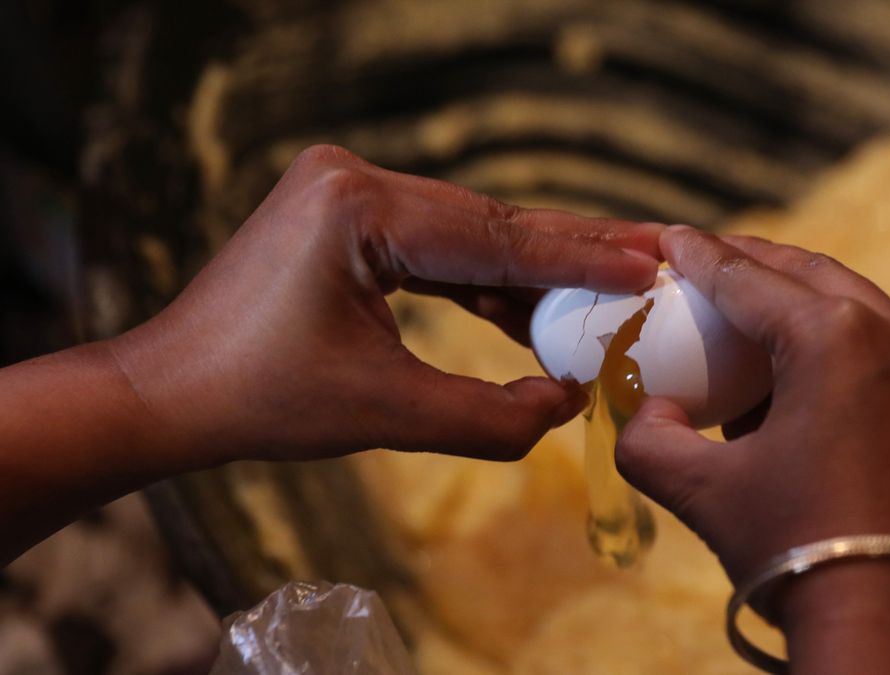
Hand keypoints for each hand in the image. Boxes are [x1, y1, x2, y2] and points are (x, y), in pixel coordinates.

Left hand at [109, 145, 663, 463]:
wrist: (171, 393)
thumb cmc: (261, 402)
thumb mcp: (385, 415)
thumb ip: (489, 416)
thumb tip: (570, 402)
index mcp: (357, 207)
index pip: (494, 235)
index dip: (580, 256)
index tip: (649, 264)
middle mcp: (353, 178)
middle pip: (491, 221)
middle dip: (572, 251)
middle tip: (653, 257)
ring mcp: (347, 189)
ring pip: (471, 231)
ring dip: (535, 266)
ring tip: (614, 284)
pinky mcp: (347, 213)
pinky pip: (438, 243)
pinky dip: (487, 277)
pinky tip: (538, 307)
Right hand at [616, 226, 889, 672]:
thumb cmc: (797, 551)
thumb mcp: (704, 492)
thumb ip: (650, 440)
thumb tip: (647, 415)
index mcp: (837, 338)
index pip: (748, 280)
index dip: (699, 256)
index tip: (670, 237)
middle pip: (811, 276)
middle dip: (755, 265)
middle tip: (709, 260)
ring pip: (856, 312)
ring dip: (800, 308)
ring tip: (750, 324)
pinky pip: (888, 357)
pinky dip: (840, 352)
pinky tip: (802, 385)